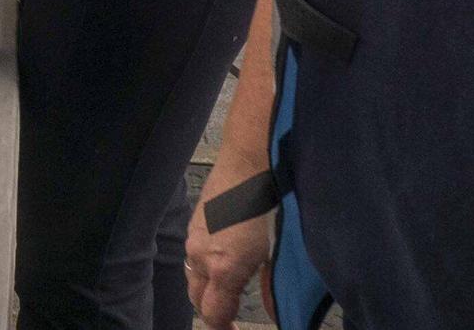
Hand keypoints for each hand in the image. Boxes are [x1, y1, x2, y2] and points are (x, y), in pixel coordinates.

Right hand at [186, 188, 274, 328]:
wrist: (248, 160)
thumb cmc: (268, 201)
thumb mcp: (278, 252)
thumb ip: (272, 286)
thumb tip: (274, 311)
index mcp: (223, 268)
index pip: (213, 315)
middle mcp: (201, 255)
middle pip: (197, 300)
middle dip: (213, 313)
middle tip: (233, 320)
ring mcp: (194, 237)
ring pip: (195, 277)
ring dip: (209, 290)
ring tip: (233, 290)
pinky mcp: (195, 222)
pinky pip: (195, 255)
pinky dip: (207, 267)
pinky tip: (227, 258)